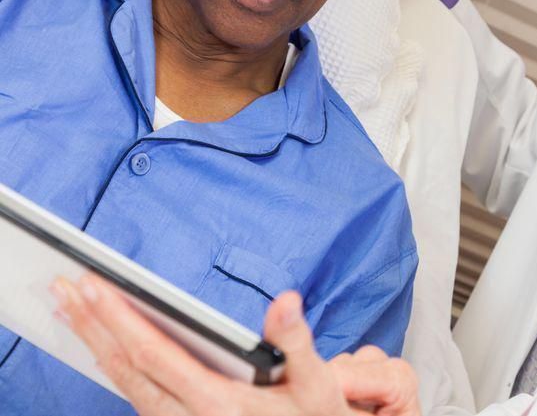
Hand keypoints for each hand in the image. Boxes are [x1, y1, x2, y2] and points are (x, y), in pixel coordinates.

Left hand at [52, 274, 420, 415]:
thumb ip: (295, 341)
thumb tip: (286, 299)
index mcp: (219, 403)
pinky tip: (106, 345)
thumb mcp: (317, 381)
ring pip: (125, 383)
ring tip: (74, 309)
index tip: (96, 287)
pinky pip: (135, 393)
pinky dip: (113, 364)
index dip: (121, 320)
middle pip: (128, 368)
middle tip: (66, 286)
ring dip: (96, 343)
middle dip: (94, 325)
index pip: (155, 355)